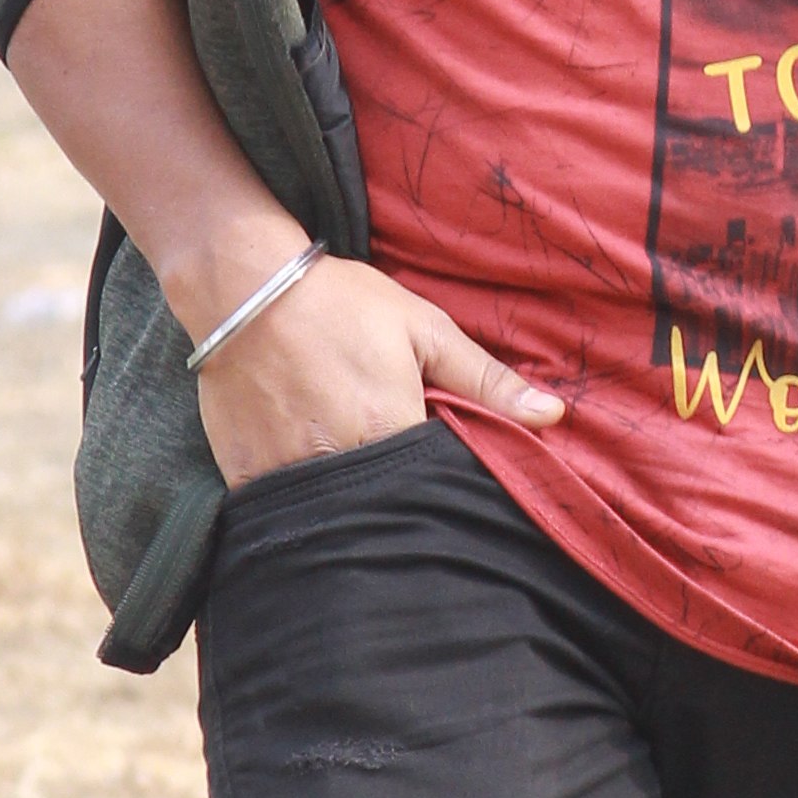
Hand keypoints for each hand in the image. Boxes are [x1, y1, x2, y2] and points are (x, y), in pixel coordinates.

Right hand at [188, 249, 563, 489]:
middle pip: (386, 506)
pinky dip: (302, 500)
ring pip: (335, 513)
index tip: (438, 467)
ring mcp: (290, 473)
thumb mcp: (426, 329)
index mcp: (391, 431)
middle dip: (398, 499)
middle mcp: (340, 463)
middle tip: (393, 466)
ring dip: (350, 502)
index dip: (441, 483)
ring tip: (351, 464)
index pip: (434, 487)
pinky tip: (308, 470)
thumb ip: (488, 380)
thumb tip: (555, 416)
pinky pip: (285, 509)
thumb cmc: (342, 302)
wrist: (242, 285)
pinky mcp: (250, 475)